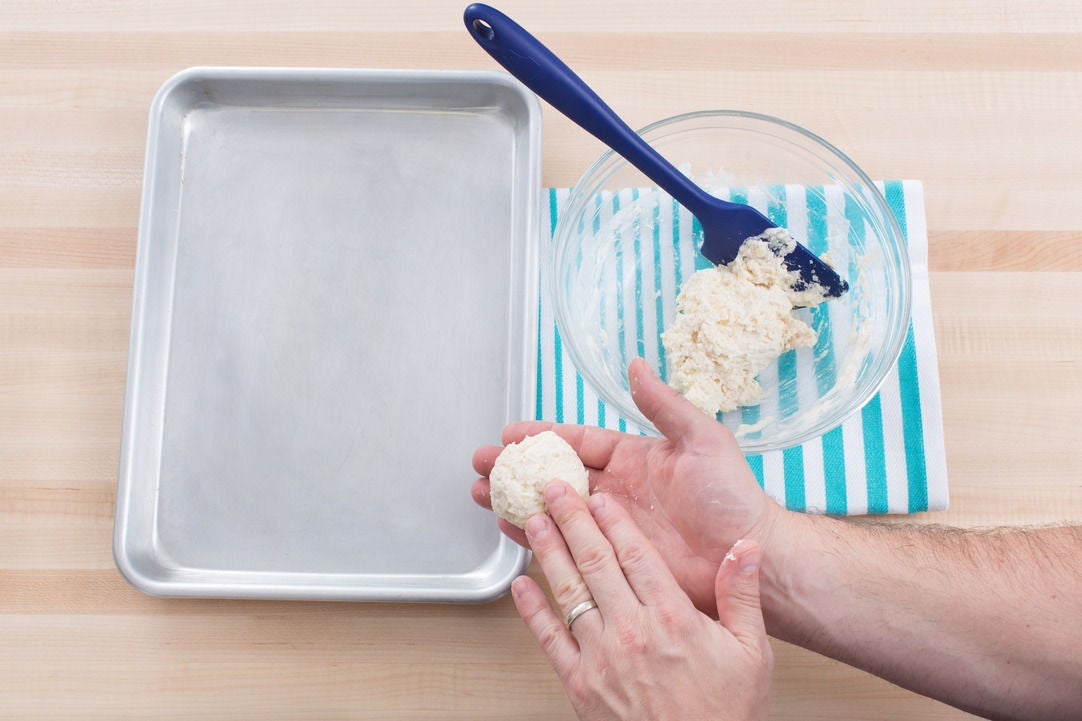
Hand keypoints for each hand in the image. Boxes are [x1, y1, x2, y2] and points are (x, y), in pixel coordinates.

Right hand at [473, 358, 783, 612]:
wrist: (751, 557)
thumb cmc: (732, 498)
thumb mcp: (702, 440)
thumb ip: (664, 406)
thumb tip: (637, 365)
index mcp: (634, 458)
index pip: (577, 440)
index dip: (541, 435)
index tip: (509, 433)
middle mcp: (617, 489)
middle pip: (553, 473)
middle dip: (515, 468)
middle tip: (480, 464)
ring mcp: (611, 524)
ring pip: (551, 507)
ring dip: (515, 499)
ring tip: (479, 494)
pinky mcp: (612, 557)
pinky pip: (566, 544)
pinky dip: (535, 535)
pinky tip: (509, 528)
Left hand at [512, 481, 771, 720]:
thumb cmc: (725, 716)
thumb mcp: (753, 653)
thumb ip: (742, 595)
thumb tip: (747, 547)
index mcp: (673, 617)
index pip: (636, 554)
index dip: (614, 520)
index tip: (599, 496)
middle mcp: (633, 631)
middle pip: (596, 562)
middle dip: (572, 520)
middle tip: (554, 490)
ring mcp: (602, 657)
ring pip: (569, 591)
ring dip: (548, 552)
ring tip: (533, 522)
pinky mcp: (580, 685)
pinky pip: (550, 639)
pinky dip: (532, 609)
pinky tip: (521, 585)